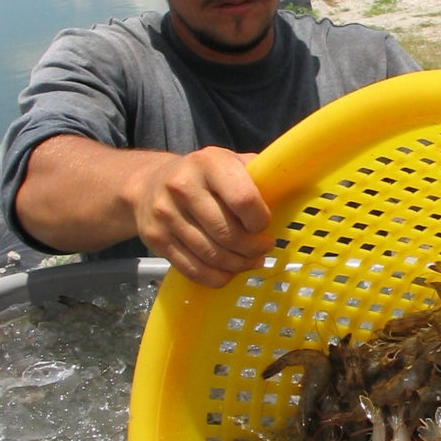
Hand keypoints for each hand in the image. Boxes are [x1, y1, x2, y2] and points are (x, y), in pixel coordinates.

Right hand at [132, 147, 274, 286]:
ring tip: (251, 260)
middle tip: (264, 248)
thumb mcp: (230, 163)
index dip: (260, 220)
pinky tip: (230, 271)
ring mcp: (165, 214)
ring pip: (212, 256)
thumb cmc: (204, 176)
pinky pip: (193, 270)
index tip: (264, 225)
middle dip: (253, 248)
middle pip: (228, 234)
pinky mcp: (155, 239)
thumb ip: (258, 176)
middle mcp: (182, 186)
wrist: (148, 184)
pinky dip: (218, 277)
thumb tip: (292, 193)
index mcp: (208, 163)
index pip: (244, 200)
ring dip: (239, 265)